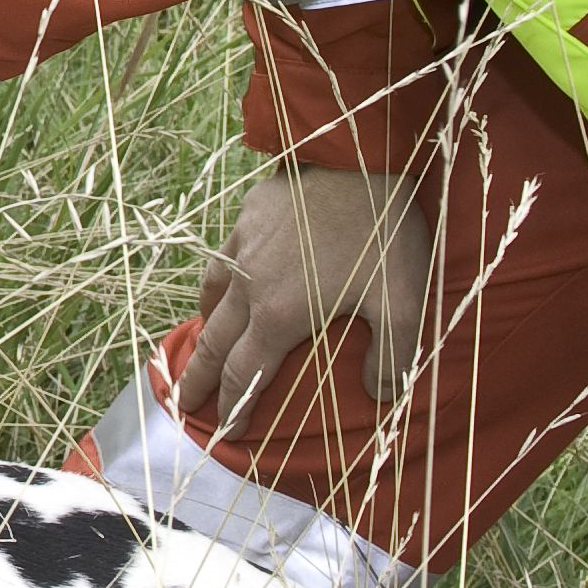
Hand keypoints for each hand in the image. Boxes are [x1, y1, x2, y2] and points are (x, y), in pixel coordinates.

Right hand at [181, 165, 435, 432]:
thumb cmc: (382, 232)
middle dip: (198, 379)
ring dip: (203, 326)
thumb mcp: (404, 302)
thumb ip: (392, 356)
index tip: (225, 433)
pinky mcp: (249, 213)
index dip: (234, 407)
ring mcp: (244, 246)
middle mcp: (250, 286)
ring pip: (212, 294)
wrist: (357, 154)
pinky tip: (229, 276)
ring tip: (200, 341)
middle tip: (183, 404)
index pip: (247, 374)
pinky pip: (223, 255)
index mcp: (281, 315)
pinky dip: (218, 279)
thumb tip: (382, 396)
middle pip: (214, 342)